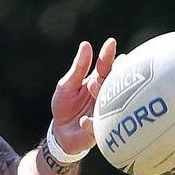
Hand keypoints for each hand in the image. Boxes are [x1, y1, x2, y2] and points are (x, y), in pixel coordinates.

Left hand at [50, 38, 117, 153]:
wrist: (60, 132)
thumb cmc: (65, 105)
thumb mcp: (67, 84)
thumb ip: (78, 67)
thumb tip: (86, 45)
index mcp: (97, 82)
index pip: (105, 66)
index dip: (108, 54)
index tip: (111, 42)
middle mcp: (105, 95)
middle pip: (112, 81)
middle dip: (113, 72)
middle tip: (113, 64)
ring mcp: (104, 112)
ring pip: (109, 100)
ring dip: (100, 91)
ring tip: (92, 83)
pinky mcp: (98, 130)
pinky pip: (97, 126)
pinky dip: (90, 123)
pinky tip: (83, 120)